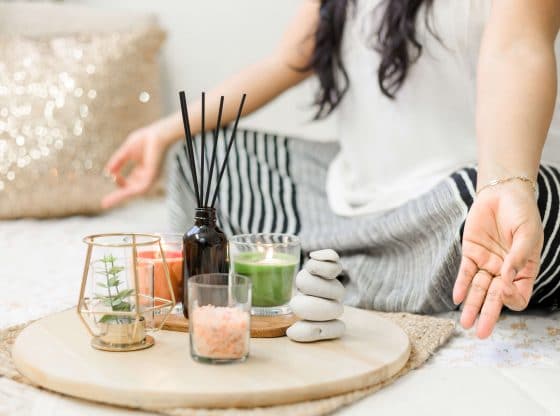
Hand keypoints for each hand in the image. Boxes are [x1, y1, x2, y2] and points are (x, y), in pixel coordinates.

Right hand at [102, 126, 167, 208]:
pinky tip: (119, 194)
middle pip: (131, 190)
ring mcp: (150, 177)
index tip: (111, 176)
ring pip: (134, 192)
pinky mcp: (152, 176)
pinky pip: (140, 188)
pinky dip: (129, 192)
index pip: (130, 183)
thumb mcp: (126, 152)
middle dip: (118, 196)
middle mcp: (146, 176)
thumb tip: (107, 172)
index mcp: (142, 171)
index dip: (119, 183)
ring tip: (107, 203)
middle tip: (104, 204)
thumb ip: (118, 161)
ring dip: (120, 197)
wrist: (158, 134)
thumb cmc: (145, 139)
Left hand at [453, 180, 542, 337]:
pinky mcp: (471, 253)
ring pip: (478, 290)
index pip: (518, 295)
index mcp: (524, 270)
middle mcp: (505, 271)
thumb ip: (517, 258)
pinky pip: (465, 273)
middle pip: (495, 298)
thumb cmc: (522, 213)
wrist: (503, 193)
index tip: (505, 289)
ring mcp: (487, 263)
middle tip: (480, 333)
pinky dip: (461, 285)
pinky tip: (457, 298)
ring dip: (471, 306)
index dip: (512, 298)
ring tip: (465, 323)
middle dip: (488, 315)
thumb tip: (506, 281)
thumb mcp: (527, 235)